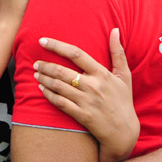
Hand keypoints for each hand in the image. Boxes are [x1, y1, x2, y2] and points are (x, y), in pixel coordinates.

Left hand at [33, 28, 139, 161]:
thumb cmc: (123, 101)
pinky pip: (60, 103)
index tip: (43, 40)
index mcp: (102, 73)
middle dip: (46, 65)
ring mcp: (86, 101)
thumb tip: (115, 29)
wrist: (124, 131)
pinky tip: (42, 89)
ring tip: (36, 73)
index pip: (76, 54)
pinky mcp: (81, 115)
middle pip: (62, 71)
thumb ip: (118, 52)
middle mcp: (93, 86)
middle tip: (36, 62)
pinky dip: (48, 95)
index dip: (58, 46)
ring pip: (58, 86)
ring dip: (44, 79)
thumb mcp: (124, 75)